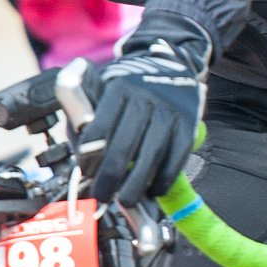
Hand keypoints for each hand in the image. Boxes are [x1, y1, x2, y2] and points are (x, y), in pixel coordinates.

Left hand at [79, 12, 208, 202]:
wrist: (173, 65)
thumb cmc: (130, 88)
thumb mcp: (104, 87)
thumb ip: (87, 115)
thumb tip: (79, 157)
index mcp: (118, 88)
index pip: (99, 125)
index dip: (90, 155)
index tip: (85, 175)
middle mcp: (145, 97)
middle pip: (125, 143)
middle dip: (110, 176)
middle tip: (102, 197)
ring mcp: (169, 110)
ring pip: (152, 152)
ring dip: (137, 183)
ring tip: (126, 201)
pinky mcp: (188, 123)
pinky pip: (177, 155)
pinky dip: (164, 177)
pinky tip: (153, 191)